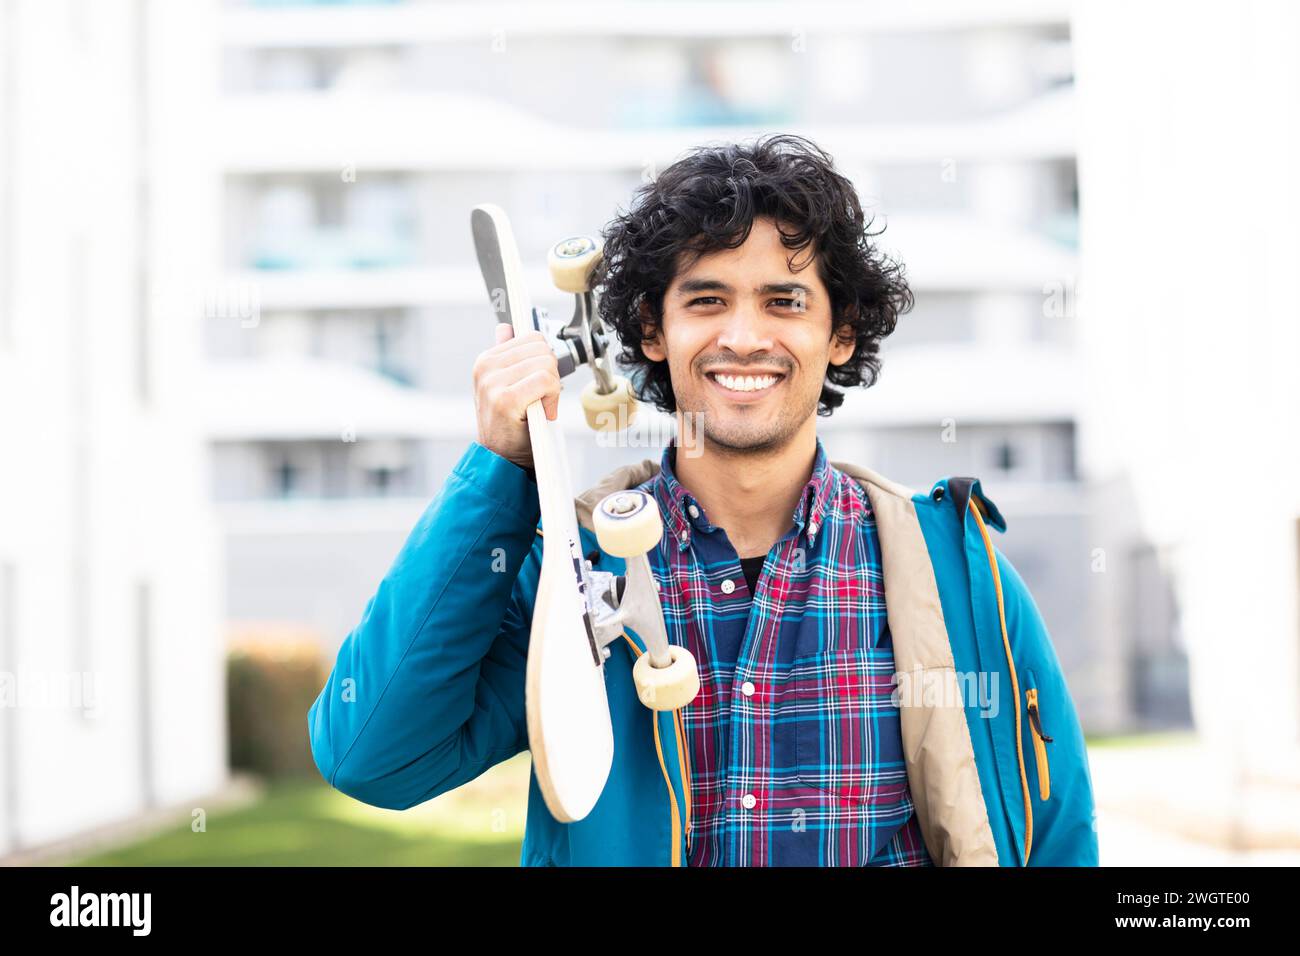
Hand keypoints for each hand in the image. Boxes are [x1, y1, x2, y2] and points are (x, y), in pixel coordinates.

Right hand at [472, 323, 560, 472]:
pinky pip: (545, 381)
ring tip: (540, 406)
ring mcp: (492, 382)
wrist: (501, 459)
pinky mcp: (505, 398)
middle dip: (550, 373)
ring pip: (546, 364)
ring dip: (552, 388)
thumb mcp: (503, 385)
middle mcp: (485, 367)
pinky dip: (552, 397)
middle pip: (541, 348)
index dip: (543, 360)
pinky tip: (543, 411)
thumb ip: (505, 355)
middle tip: (541, 398)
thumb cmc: (508, 425)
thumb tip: (505, 328)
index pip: (532, 338)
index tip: (539, 382)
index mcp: (486, 360)